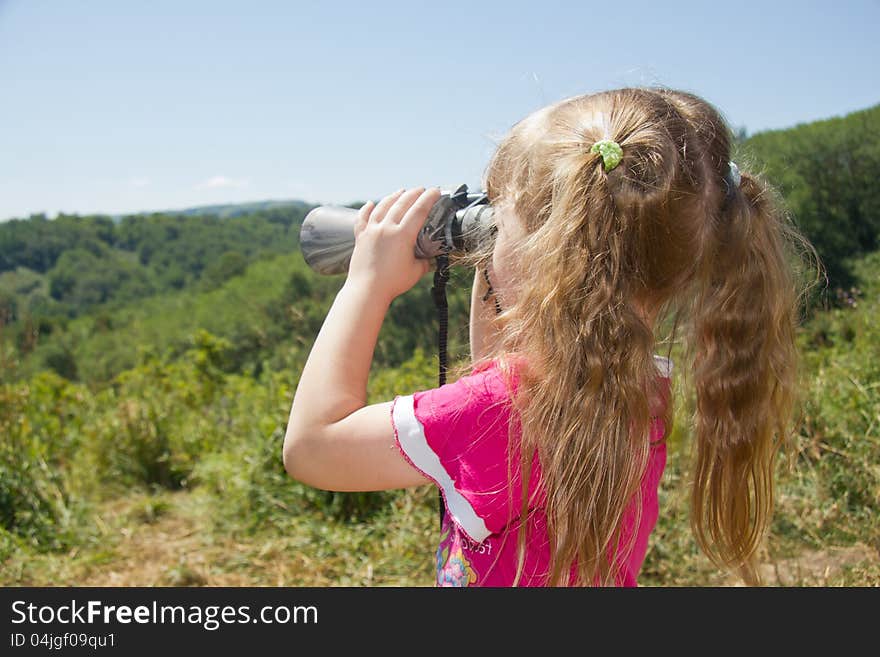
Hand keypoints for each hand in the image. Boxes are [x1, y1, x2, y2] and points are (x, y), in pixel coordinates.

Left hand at [347, 186, 441, 303]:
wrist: (367, 290)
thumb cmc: (393, 283)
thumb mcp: (416, 271)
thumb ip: (425, 261)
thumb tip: (430, 258)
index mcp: (402, 235)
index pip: (419, 210)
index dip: (429, 198)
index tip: (436, 191)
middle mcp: (386, 228)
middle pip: (402, 203)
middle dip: (413, 194)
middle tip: (421, 189)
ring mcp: (372, 231)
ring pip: (383, 206)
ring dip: (393, 197)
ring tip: (401, 191)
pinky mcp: (361, 237)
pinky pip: (363, 218)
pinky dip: (367, 209)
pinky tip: (371, 203)